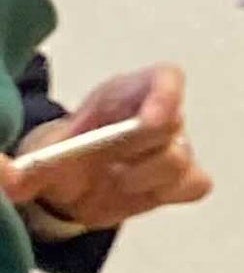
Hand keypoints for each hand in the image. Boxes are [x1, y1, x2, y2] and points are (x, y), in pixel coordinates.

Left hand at [6, 66, 209, 230]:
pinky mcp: (181, 179)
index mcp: (124, 95)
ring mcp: (174, 146)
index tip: (147, 124)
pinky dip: (167, 194)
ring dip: (146, 178)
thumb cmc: (56, 160)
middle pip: (172, 124)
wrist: (66, 188)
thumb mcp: (33, 161)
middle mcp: (156, 114)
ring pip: (181, 159)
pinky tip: (138, 194)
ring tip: (117, 183)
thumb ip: (18, 170)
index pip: (165, 78)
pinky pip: (195, 185)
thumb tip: (3, 177)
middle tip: (110, 169)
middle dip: (138, 151)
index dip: (165, 96)